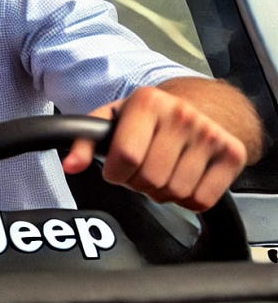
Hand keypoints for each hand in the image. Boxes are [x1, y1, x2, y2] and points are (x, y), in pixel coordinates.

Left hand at [63, 87, 247, 210]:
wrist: (197, 107)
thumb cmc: (146, 118)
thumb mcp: (111, 119)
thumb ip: (84, 141)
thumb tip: (70, 166)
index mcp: (148, 101)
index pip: (126, 157)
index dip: (115, 173)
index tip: (116, 168)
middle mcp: (182, 114)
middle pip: (150, 179)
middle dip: (138, 183)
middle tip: (142, 168)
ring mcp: (210, 134)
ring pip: (175, 192)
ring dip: (162, 191)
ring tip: (162, 170)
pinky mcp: (232, 154)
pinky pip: (201, 200)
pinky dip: (188, 199)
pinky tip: (183, 177)